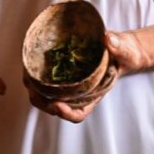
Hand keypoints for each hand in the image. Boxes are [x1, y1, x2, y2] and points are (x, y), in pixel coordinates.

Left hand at [24, 29, 144, 123]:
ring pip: (49, 96)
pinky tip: (31, 64)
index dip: (66, 113)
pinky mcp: (65, 72)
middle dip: (42, 101)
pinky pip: (48, 80)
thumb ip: (119, 46)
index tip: (57, 105)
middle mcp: (80, 93)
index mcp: (94, 94)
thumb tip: (108, 39)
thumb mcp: (125, 50)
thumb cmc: (125, 53)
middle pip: (57, 107)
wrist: (121, 48)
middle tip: (32, 87)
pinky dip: (37, 75)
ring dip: (36, 90)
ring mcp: (71, 84)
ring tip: (28, 76)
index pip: (78, 113)